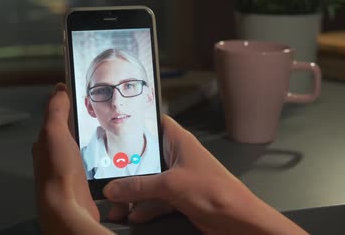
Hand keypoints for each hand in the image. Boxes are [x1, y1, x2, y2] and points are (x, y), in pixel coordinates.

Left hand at [32, 83, 111, 234]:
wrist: (68, 209)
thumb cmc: (57, 175)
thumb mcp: (54, 132)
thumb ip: (56, 110)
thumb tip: (59, 90)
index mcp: (45, 142)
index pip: (56, 116)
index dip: (67, 104)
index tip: (81, 95)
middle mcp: (54, 156)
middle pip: (70, 133)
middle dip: (82, 124)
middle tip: (97, 115)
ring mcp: (68, 170)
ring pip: (81, 148)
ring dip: (91, 142)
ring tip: (103, 136)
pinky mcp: (82, 183)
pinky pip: (91, 164)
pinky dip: (98, 158)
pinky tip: (104, 158)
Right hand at [103, 115, 306, 234]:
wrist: (238, 220)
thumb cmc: (216, 192)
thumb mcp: (170, 185)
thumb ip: (138, 187)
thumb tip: (114, 188)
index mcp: (179, 142)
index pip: (154, 123)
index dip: (136, 124)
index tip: (115, 127)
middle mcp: (178, 157)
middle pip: (146, 158)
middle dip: (126, 170)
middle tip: (106, 177)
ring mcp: (179, 179)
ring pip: (148, 183)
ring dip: (132, 195)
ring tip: (115, 206)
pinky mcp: (180, 198)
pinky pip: (156, 200)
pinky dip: (144, 208)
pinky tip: (133, 214)